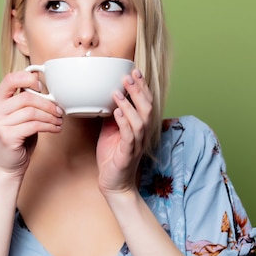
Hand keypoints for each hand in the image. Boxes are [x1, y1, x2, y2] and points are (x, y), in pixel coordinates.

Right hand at [0, 71, 62, 178]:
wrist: (9, 166)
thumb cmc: (18, 140)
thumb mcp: (20, 118)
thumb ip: (26, 104)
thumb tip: (46, 91)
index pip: (10, 79)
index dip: (28, 79)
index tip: (41, 87)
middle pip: (26, 97)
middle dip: (47, 104)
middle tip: (58, 111)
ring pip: (31, 112)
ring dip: (50, 116)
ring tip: (58, 121)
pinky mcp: (6, 136)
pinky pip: (33, 126)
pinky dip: (48, 126)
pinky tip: (54, 129)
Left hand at [96, 69, 152, 194]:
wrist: (113, 183)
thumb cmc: (113, 157)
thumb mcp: (111, 130)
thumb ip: (113, 115)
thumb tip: (108, 96)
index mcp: (139, 127)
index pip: (145, 103)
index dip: (142, 87)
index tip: (134, 72)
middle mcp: (142, 135)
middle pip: (147, 108)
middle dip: (138, 91)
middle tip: (128, 76)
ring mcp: (136, 145)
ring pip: (140, 121)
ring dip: (130, 105)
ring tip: (118, 92)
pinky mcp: (128, 154)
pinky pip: (129, 136)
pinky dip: (124, 123)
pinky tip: (117, 113)